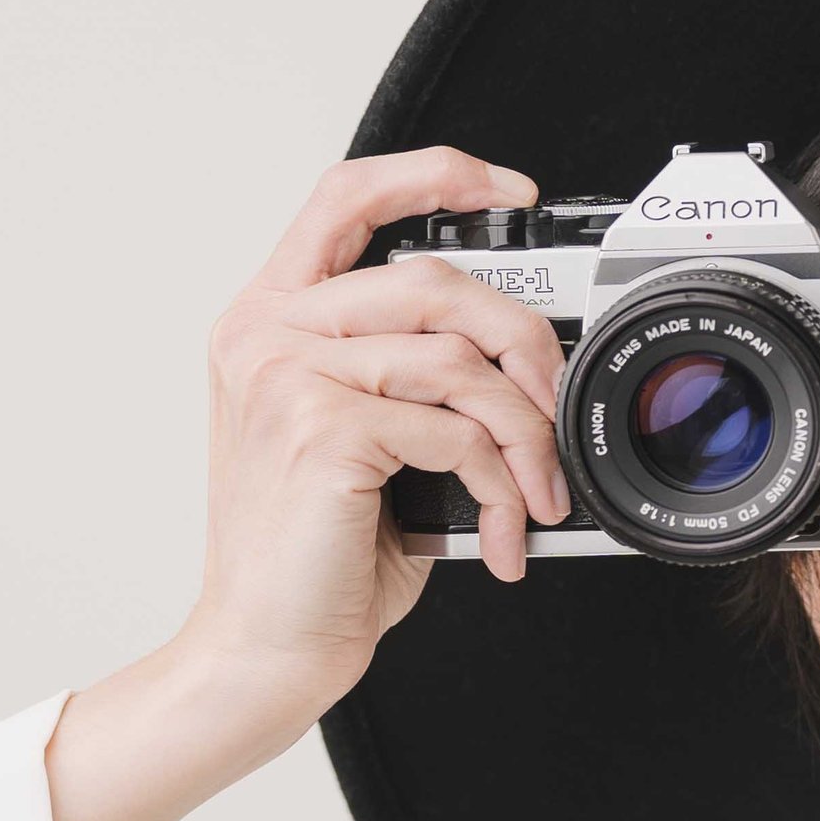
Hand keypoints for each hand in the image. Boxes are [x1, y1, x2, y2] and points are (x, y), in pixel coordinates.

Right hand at [183, 145, 571, 726]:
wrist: (265, 646)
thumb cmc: (317, 557)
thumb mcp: (363, 443)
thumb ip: (410, 378)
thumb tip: (524, 366)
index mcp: (270, 320)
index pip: (347, 197)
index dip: (435, 174)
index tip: (510, 191)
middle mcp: (266, 334)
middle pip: (436, 279)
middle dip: (525, 344)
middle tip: (554, 408)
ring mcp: (286, 376)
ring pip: (458, 360)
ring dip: (526, 434)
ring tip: (538, 492)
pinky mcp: (321, 429)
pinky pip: (455, 432)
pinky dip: (502, 484)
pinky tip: (503, 527)